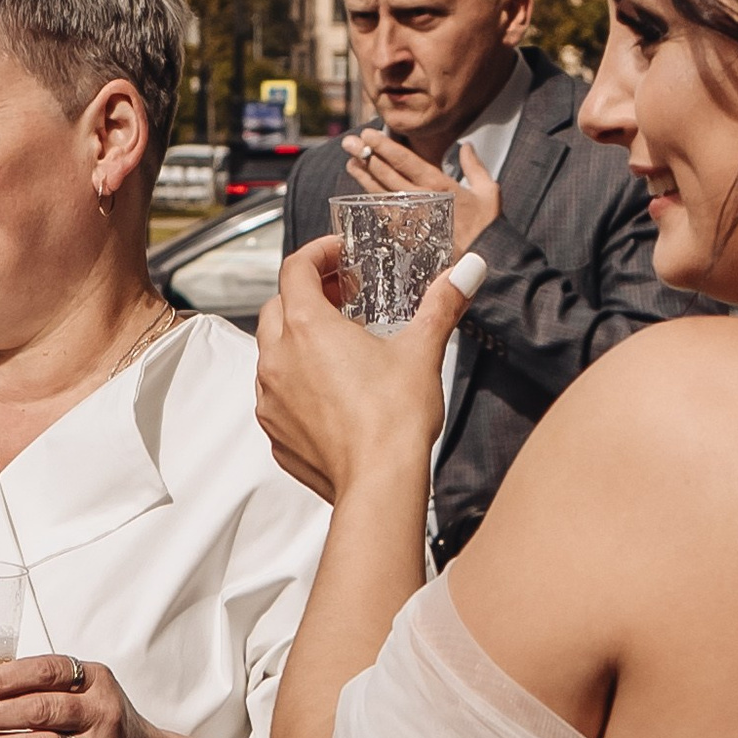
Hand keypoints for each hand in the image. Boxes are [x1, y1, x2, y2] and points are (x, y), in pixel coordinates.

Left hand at [253, 234, 475, 507]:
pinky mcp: (276, 432)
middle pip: (277, 306)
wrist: (379, 484)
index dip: (317, 254)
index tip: (337, 255)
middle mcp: (277, 359)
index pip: (295, 269)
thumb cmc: (394, 420)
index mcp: (306, 327)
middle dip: (308, 295)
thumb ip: (442, 304)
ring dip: (297, 340)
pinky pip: (276, 395)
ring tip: (339, 346)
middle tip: (344, 298)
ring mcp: (271, 398)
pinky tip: (331, 391)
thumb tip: (466, 272)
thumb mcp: (422, 351)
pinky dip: (296, 382)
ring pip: (272, 352)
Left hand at [342, 120, 502, 256]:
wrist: (486, 264)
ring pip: (381, 195)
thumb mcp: (489, 192)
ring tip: (351, 164)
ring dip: (364, 178)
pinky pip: (385, 217)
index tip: (369, 133)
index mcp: (439, 186)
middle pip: (386, 174)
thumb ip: (475, 167)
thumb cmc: (488, 230)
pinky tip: (363, 195)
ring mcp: (411, 221)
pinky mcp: (407, 239)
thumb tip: (466, 147)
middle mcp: (421, 201)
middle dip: (366, 156)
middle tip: (349, 143)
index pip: (405, 160)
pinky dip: (373, 204)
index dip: (384, 146)